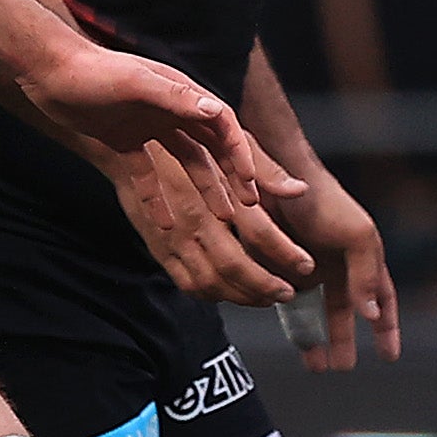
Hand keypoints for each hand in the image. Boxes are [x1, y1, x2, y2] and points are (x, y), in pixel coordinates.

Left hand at [25, 39, 302, 215]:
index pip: (223, 125)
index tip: (249, 183)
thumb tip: (216, 113)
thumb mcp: (135, 83)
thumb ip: (175, 98)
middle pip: (212, 146)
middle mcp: (170, 109)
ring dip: (203, 188)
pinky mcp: (124, 139)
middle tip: (249, 207)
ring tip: (220, 219)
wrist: (45, 70)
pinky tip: (163, 223)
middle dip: (232, 176)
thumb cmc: (91, 72)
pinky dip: (156, 196)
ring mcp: (148, 125)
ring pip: (186, 161)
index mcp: (180, 92)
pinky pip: (146, 173)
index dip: (239, 154)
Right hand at [100, 135, 315, 305]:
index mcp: (218, 193)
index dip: (287, 255)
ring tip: (265, 297)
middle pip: (236, 267)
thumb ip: (266, 169)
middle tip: (288, 292)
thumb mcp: (230, 142)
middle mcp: (195, 220)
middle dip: (267, 286)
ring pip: (211, 282)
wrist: (130, 144)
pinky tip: (231, 292)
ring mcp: (173, 238)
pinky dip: (212, 294)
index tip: (306, 266)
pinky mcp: (159, 248)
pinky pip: (186, 282)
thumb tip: (299, 190)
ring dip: (242, 296)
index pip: (260, 234)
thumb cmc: (186, 140)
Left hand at [264, 165, 401, 368]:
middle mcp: (337, 266)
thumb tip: (373, 315)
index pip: (382, 300)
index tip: (389, 357)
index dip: (387, 328)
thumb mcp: (358, 237)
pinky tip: (294, 338)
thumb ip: (366, 276)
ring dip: (316, 339)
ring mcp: (308, 268)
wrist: (277, 180)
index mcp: (364, 258)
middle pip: (344, 313)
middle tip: (342, 367)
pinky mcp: (280, 269)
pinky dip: (290, 322)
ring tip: (317, 365)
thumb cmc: (326, 202)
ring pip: (314, 314)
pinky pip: (286, 303)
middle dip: (344, 341)